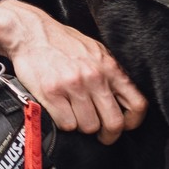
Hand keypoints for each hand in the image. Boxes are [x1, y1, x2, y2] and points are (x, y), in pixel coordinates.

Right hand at [0, 0, 146, 144]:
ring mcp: (73, 86)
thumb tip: (122, 99)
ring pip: (88, 127)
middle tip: (100, 134)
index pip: (137, 105)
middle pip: (114, 123)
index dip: (132, 122)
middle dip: (108, 135)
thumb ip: (110, 74)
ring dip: (81, 126)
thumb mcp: (96, 52)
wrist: (31, 33)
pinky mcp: (52, 93)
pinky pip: (66, 124)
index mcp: (110, 67)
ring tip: (74, 114)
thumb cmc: (63, 43)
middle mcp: (94, 77)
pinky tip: (60, 110)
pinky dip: (63, 122)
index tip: (124, 125)